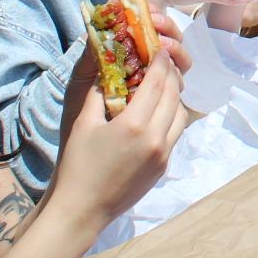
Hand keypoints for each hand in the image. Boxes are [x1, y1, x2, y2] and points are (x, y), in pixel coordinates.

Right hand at [50, 44, 186, 226]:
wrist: (81, 210)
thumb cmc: (76, 164)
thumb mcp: (83, 122)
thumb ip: (99, 91)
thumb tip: (109, 65)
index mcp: (134, 125)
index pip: (156, 83)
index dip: (160, 62)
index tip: (159, 48)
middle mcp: (155, 138)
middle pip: (173, 95)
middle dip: (170, 75)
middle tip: (161, 61)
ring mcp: (163, 154)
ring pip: (181, 114)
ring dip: (174, 97)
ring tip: (160, 86)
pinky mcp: (164, 167)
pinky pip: (175, 133)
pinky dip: (172, 117)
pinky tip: (157, 112)